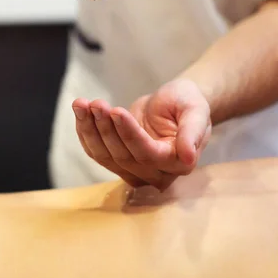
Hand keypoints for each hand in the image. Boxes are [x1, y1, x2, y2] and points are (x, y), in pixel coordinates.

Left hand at [73, 79, 211, 189]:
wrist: (175, 103)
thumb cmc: (188, 103)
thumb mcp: (196, 110)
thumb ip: (193, 131)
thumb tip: (188, 158)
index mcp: (177, 163)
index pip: (147, 153)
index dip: (129, 133)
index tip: (116, 111)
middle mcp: (156, 174)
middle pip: (123, 156)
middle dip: (106, 127)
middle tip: (97, 102)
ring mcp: (135, 172)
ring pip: (105, 156)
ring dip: (90, 129)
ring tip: (83, 103)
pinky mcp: (118, 163)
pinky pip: (95, 152)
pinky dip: (84, 132)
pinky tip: (80, 111)